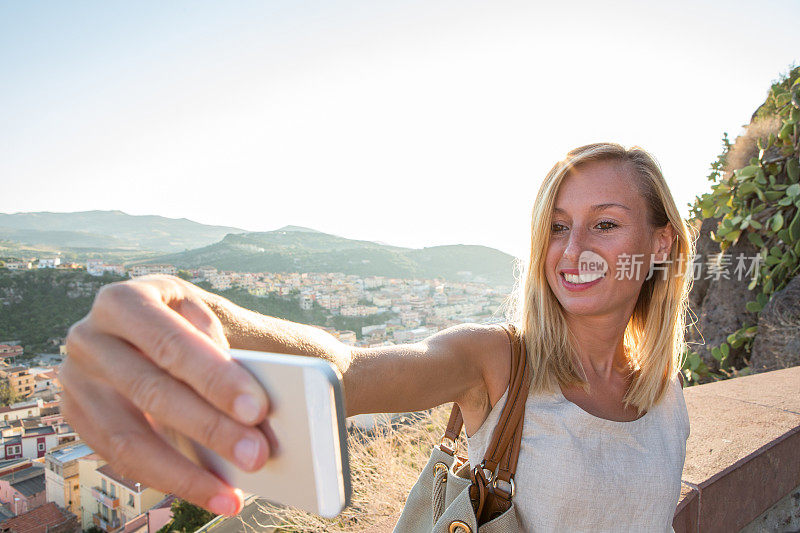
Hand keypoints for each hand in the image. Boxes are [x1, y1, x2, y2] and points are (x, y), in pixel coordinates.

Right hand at [59, 275, 270, 515]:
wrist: (144, 324)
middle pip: (153, 391)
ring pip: (129, 438)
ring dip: (186, 473)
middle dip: (210, 428)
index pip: (173, 343)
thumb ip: (222, 344)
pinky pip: (121, 459)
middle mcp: (88, 338)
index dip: (215, 378)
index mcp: (124, 301)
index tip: (258, 409)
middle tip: (256, 455)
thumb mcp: (202, 313)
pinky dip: (169, 480)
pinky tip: (209, 494)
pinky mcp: (76, 417)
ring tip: (232, 496)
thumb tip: (255, 406)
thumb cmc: (186, 321)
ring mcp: (75, 381)